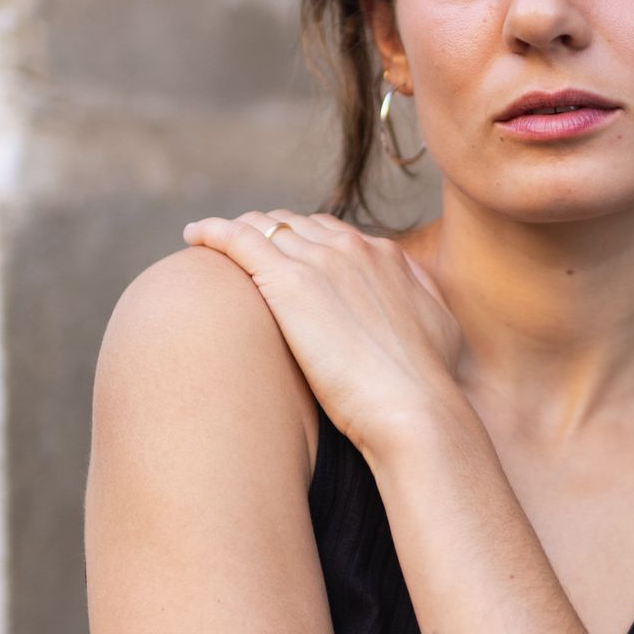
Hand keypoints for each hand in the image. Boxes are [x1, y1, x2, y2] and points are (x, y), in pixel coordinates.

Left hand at [179, 207, 463, 460]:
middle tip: (241, 252)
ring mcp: (318, 260)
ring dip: (237, 231)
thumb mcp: (440, 326)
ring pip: (263, 226)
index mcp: (384, 256)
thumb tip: (412, 286)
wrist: (414, 409)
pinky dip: (212, 231)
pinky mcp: (287, 282)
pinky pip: (237, 239)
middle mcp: (351, 247)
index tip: (285, 260)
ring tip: (212, 246)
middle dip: (267, 233)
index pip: (331, 233)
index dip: (304, 244)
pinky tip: (193, 236)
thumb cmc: (428, 384)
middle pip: (294, 224)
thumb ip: (421, 295)